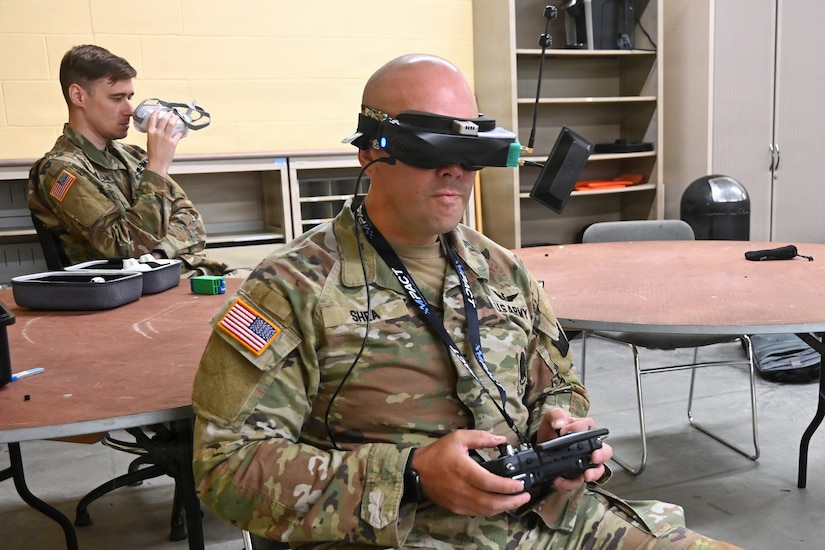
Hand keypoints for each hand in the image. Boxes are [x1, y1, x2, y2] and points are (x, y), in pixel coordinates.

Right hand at [144, 110, 182, 177]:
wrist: (157, 163)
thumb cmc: (153, 155)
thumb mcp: (150, 142)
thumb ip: (153, 135)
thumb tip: (158, 130)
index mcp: (151, 133)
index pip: (153, 119)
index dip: (156, 113)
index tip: (159, 110)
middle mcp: (158, 133)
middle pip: (164, 120)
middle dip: (168, 114)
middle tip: (171, 113)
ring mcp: (166, 137)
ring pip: (171, 124)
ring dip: (175, 119)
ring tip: (177, 117)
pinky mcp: (173, 142)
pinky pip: (178, 134)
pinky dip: (181, 132)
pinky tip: (183, 130)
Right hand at [412, 430, 530, 515]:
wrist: (417, 472)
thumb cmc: (438, 453)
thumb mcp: (458, 438)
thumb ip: (481, 437)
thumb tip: (501, 439)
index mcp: (463, 469)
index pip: (489, 482)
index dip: (506, 486)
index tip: (520, 485)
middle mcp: (461, 488)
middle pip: (490, 501)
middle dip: (511, 501)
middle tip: (525, 496)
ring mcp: (458, 501)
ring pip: (486, 510)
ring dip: (504, 507)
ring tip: (517, 501)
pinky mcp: (456, 508)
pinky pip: (477, 513)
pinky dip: (491, 510)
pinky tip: (500, 504)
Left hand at [535, 407, 612, 490]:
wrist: (540, 449)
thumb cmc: (550, 433)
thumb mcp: (549, 419)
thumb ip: (555, 415)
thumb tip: (560, 423)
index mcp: (583, 429)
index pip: (590, 425)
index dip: (579, 428)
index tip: (564, 431)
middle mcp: (589, 446)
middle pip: (605, 450)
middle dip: (602, 454)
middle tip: (594, 457)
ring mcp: (585, 462)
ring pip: (598, 469)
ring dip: (594, 472)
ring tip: (586, 475)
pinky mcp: (577, 475)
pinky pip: (578, 481)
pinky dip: (570, 482)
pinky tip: (559, 480)